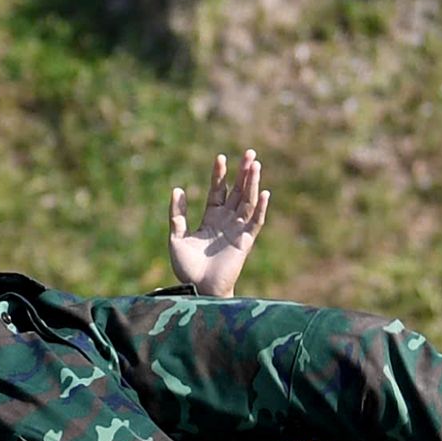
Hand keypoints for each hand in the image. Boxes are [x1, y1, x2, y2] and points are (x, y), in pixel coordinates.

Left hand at [169, 150, 269, 296]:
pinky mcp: (245, 241)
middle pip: (238, 191)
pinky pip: (256, 222)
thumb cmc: (186, 268)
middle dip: (243, 172)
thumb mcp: (176, 237)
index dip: (220, 174)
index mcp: (211, 218)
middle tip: (249, 152)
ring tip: (255, 164)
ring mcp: (237, 230)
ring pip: (248, 202)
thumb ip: (177, 214)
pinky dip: (261, 208)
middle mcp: (227, 221)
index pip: (218, 190)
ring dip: (253, 183)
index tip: (220, 157)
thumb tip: (178, 188)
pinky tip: (265, 192)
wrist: (198, 288)